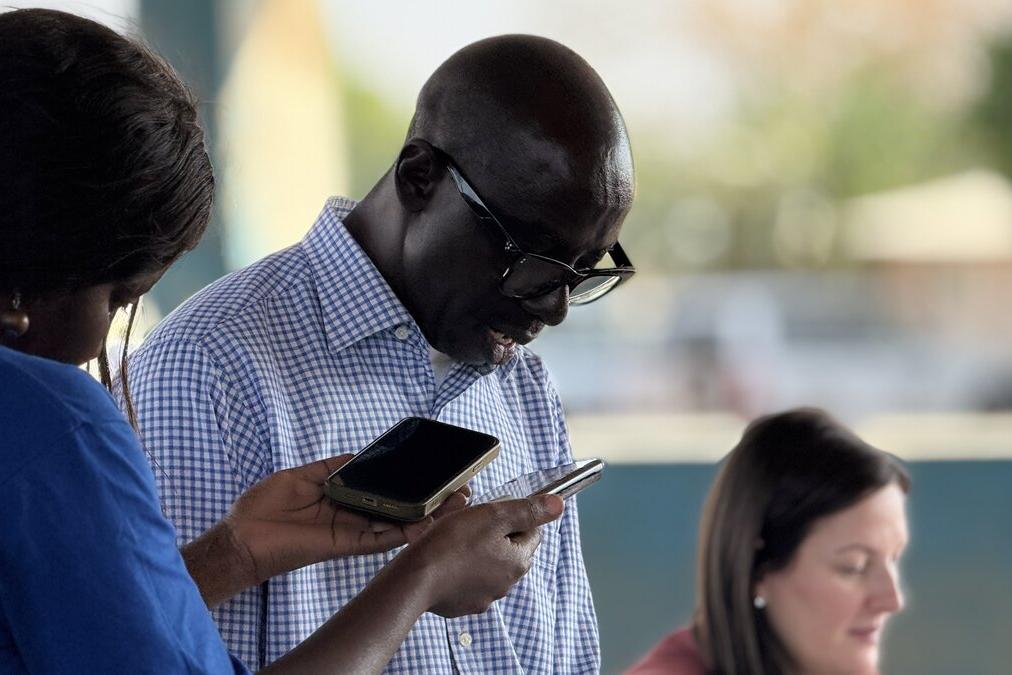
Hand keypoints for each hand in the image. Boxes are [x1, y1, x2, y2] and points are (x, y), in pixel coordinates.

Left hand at [224, 455, 467, 586]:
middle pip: (396, 509)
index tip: (433, 474)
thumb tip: (361, 456)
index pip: (382, 491)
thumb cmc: (262, 507)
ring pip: (395, 526)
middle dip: (426, 502)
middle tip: (457, 492)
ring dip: (423, 518)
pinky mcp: (343, 545)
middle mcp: (350, 516)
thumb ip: (334, 468)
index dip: (407, 485)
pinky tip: (424, 526)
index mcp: (341, 498)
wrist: (240, 538)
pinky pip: (377, 540)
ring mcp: (349, 531)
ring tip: (452, 508)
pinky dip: (400, 535)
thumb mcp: (302, 476)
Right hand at [396, 494, 564, 616]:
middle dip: (495, 535)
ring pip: (489, 566)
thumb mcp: (493, 516)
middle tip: (471, 524)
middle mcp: (506, 583)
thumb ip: (528, 510)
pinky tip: (447, 561)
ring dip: (479, 553)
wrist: (415, 579)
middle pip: (510, 550)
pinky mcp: (464, 604)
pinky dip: (462, 571)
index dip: (513, 516)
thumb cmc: (451, 544)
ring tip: (455, 542)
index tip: (491, 512)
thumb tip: (558, 504)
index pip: (531, 531)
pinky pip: (470, 582)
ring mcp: (484, 597)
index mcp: (518, 561)